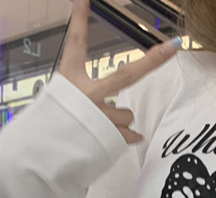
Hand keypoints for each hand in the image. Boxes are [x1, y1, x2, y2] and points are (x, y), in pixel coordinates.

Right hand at [58, 0, 180, 143]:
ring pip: (127, 115)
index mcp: (69, 79)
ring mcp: (99, 114)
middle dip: (153, 61)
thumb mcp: (62, 103)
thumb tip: (123, 111)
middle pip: (128, 75)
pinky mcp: (108, 135)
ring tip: (100, 130)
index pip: (75, 44)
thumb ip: (89, 98)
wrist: (41, 158)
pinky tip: (112, 140)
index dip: (80, 21)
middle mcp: (87, 93)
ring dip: (120, 123)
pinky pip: (130, 134)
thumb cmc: (53, 129)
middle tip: (173, 47)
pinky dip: (127, 138)